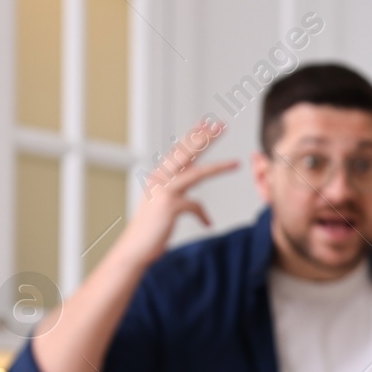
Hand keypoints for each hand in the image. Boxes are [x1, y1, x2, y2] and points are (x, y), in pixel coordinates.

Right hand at [116, 118, 238, 266]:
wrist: (135, 247)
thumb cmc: (152, 229)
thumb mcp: (167, 208)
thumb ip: (180, 197)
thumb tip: (197, 203)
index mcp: (159, 175)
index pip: (179, 150)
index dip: (193, 136)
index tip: (206, 123)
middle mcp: (160, 178)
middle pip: (186, 152)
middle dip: (205, 137)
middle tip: (221, 125)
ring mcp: (164, 190)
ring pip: (196, 172)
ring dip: (218, 167)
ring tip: (235, 164)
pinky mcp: (169, 204)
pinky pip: (195, 205)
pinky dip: (203, 215)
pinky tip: (208, 224)